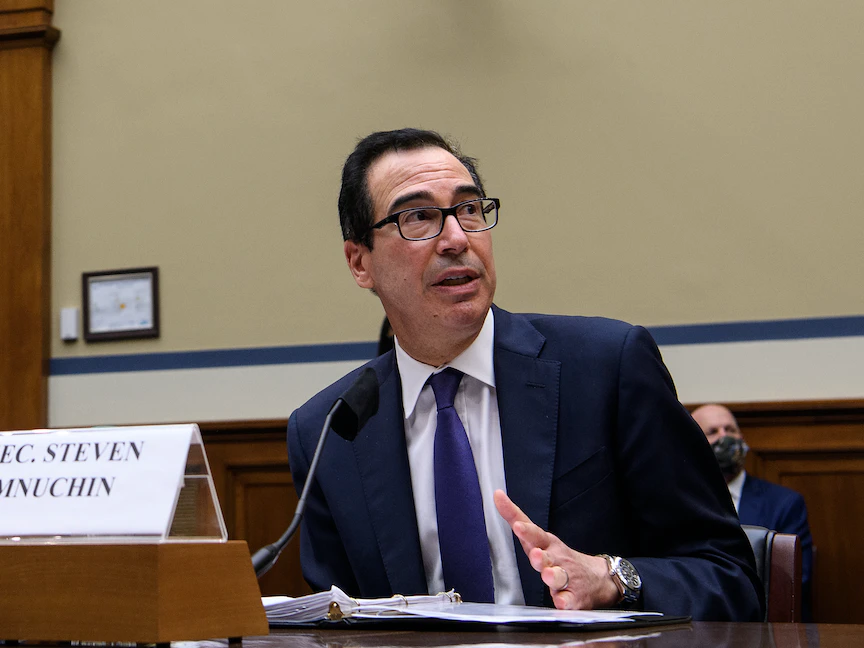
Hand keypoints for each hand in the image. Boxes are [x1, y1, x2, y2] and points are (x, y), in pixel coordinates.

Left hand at [493, 489, 620, 609]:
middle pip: (547, 556)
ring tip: (548, 574)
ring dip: (553, 575)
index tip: (518, 526)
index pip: (535, 534)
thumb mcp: (538, 536)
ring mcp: (567, 578)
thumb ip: (516, 517)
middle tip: (536, 554)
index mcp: (546, 544)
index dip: (527, 531)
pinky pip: (569, 601)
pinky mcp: (574, 598)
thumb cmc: (559, 556)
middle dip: (540, 555)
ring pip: (558, 577)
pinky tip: (561, 601)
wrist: (597, 578)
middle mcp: (556, 559)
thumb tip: (497, 495)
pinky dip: (565, 602)